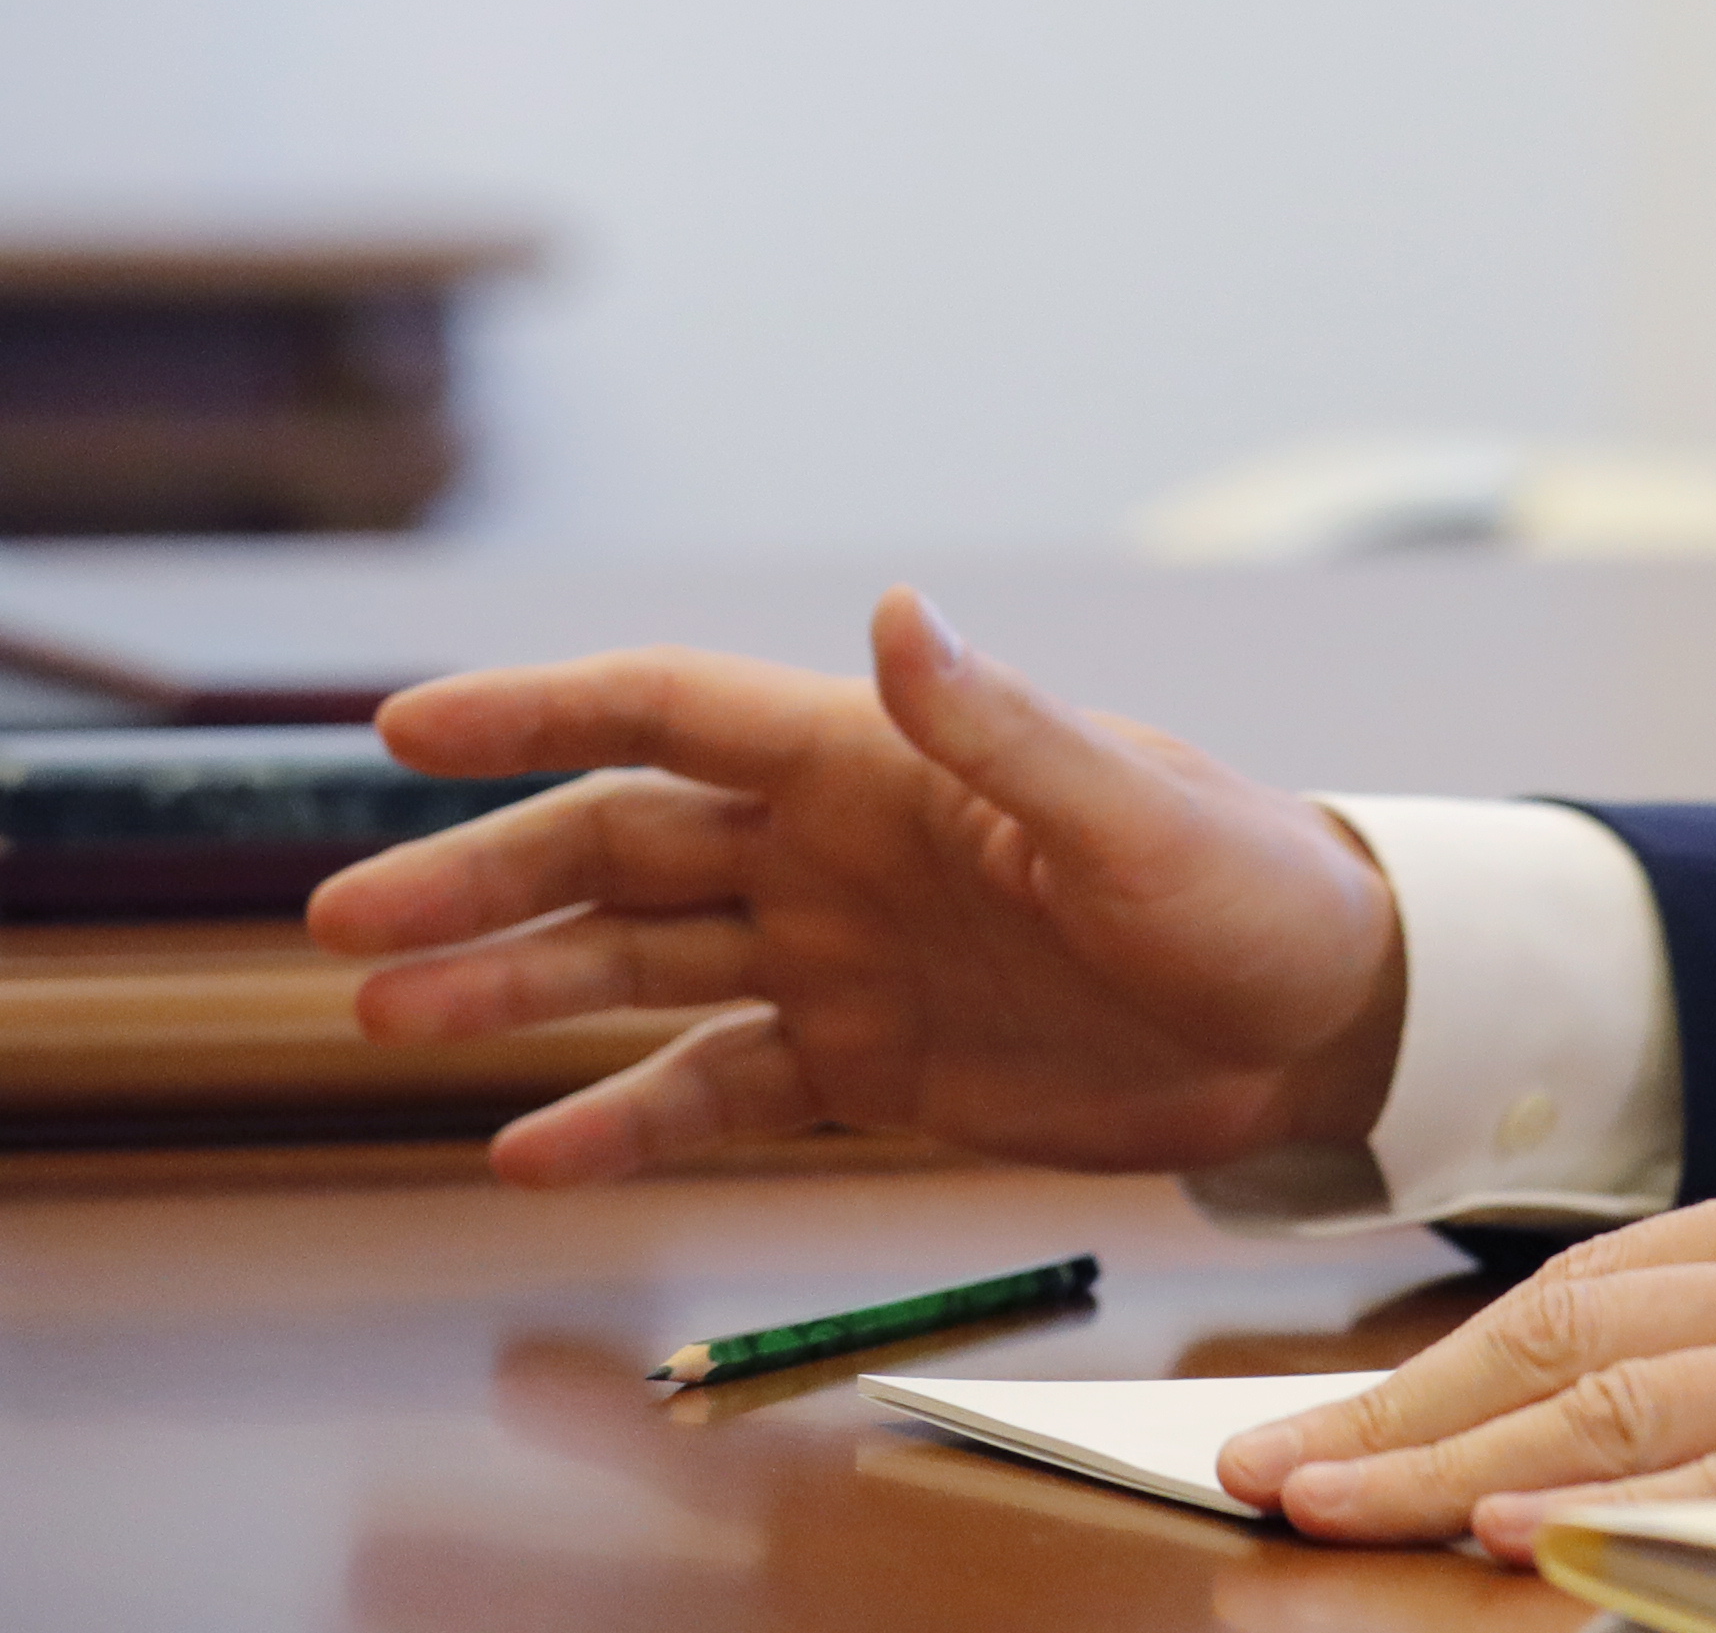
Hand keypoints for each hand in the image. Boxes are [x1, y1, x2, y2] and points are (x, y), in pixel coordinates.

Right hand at [304, 586, 1406, 1185]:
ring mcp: (844, 958)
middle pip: (619, 846)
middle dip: (481, 881)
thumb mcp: (1134, 813)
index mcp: (885, 762)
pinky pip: (716, 1088)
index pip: (675, 714)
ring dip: (517, 992)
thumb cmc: (1253, 889)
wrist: (1323, 1020)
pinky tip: (533, 1150)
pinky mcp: (872, 1065)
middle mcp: (838, 851)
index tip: (406, 729)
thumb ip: (1004, 729)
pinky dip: (625, 1119)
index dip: (542, 713)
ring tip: (391, 1029)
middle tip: (344, 932)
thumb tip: (904, 614)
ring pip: (639, 966)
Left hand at [1215, 1114, 1715, 1560]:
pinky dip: (1621, 1511)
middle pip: (1569, 1346)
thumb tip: (1710, 1381)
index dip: (1443, 1364)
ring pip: (1624, 1408)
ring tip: (1322, 1513)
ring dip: (1453, 1466)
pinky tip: (1523, 1539)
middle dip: (1397, 1419)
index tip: (1325, 1424)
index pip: (1592, 1293)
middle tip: (1254, 1479)